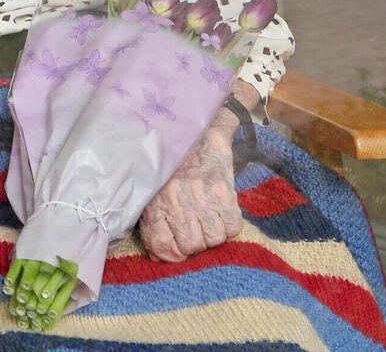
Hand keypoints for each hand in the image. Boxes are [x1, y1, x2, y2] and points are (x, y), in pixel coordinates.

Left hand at [138, 119, 240, 261]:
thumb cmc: (171, 164)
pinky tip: (223, 214)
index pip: (161, 245)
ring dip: (214, 236)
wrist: (196, 129)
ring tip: (210, 220)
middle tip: (196, 231)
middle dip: (195, 245)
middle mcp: (175, 200)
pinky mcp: (222, 188)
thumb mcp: (154, 190)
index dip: (171, 255)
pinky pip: (232, 226)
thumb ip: (154, 222)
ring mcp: (199, 194)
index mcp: (155, 201)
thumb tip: (156, 256)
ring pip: (213, 240)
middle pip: (190, 246)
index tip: (177, 249)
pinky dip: (230, 226)